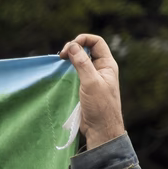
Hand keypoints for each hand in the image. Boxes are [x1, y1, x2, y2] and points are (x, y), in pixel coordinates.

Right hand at [59, 34, 125, 149]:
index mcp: (107, 64)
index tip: (69, 47)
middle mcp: (101, 68)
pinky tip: (60, 74)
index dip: (83, 40)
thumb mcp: (91, 82)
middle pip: (86, 49)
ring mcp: (92, 78)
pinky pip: (75, 73)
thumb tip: (72, 45)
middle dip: (73, 48)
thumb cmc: (100, 107)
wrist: (101, 129)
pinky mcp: (84, 87)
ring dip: (69, 59)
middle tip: (61, 56)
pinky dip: (67, 70)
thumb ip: (82, 63)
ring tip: (59, 64)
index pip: (96, 42)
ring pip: (79, 61)